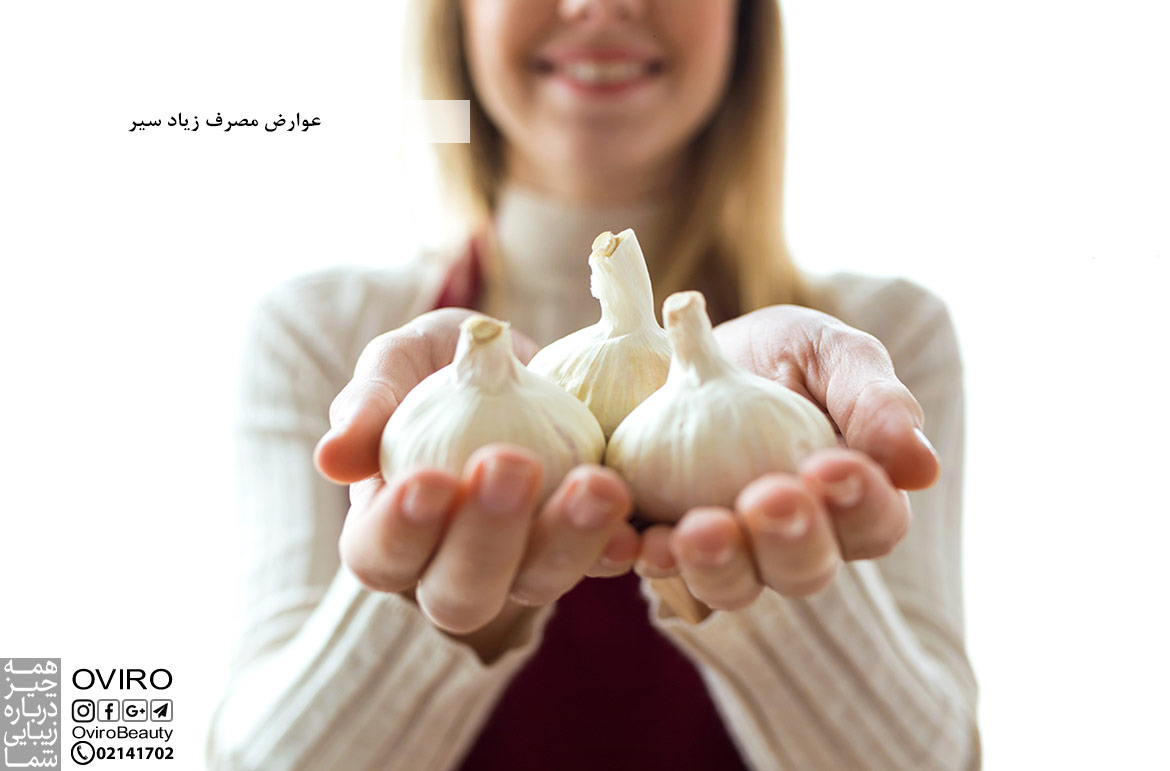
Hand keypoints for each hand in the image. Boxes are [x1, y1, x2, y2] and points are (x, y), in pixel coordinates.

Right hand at [314, 309, 639, 641]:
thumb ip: (370, 403)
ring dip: (569, 540)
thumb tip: (332, 458)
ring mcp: (521, 566)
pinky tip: (635, 524)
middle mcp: (452, 567)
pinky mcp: (582, 547)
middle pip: (461, 593)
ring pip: (539, 584)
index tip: (429, 479)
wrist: (514, 364)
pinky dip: (619, 546)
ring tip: (597, 485)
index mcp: (390, 531)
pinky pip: (602, 564)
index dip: (401, 529)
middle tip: (512, 465)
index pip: (380, 555)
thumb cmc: (438, 367)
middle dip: (488, 538)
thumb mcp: (401, 364)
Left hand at [634, 305, 939, 615]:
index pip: (874, 523)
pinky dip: (644, 558)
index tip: (831, 466)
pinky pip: (654, 569)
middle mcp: (792, 543)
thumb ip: (873, 399)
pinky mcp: (662, 543)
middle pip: (803, 570)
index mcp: (851, 501)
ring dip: (716, 564)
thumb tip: (922, 468)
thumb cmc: (779, 354)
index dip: (859, 504)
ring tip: (695, 530)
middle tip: (766, 500)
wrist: (688, 347)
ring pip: (731, 586)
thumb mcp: (830, 353)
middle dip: (787, 541)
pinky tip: (637, 539)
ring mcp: (726, 552)